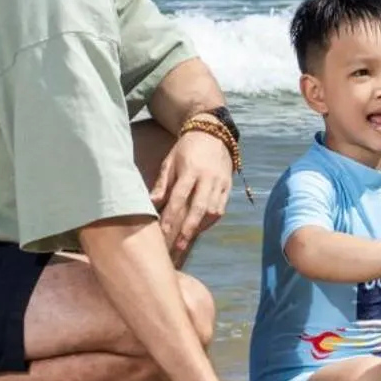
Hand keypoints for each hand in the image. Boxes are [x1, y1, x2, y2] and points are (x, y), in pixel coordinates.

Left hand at [152, 129, 233, 257]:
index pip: (179, 197)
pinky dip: (210, 221)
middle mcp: (208, 177)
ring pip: (213, 210)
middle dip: (188, 229)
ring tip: (187, 240)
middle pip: (199, 208)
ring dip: (200, 227)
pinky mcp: (228, 186)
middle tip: (178, 247)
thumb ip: (162, 183)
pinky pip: (221, 208)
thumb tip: (151, 203)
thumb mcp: (170, 161)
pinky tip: (199, 228)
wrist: (212, 133)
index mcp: (191, 170)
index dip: (171, 216)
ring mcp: (220, 182)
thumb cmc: (186, 149)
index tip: (163, 232)